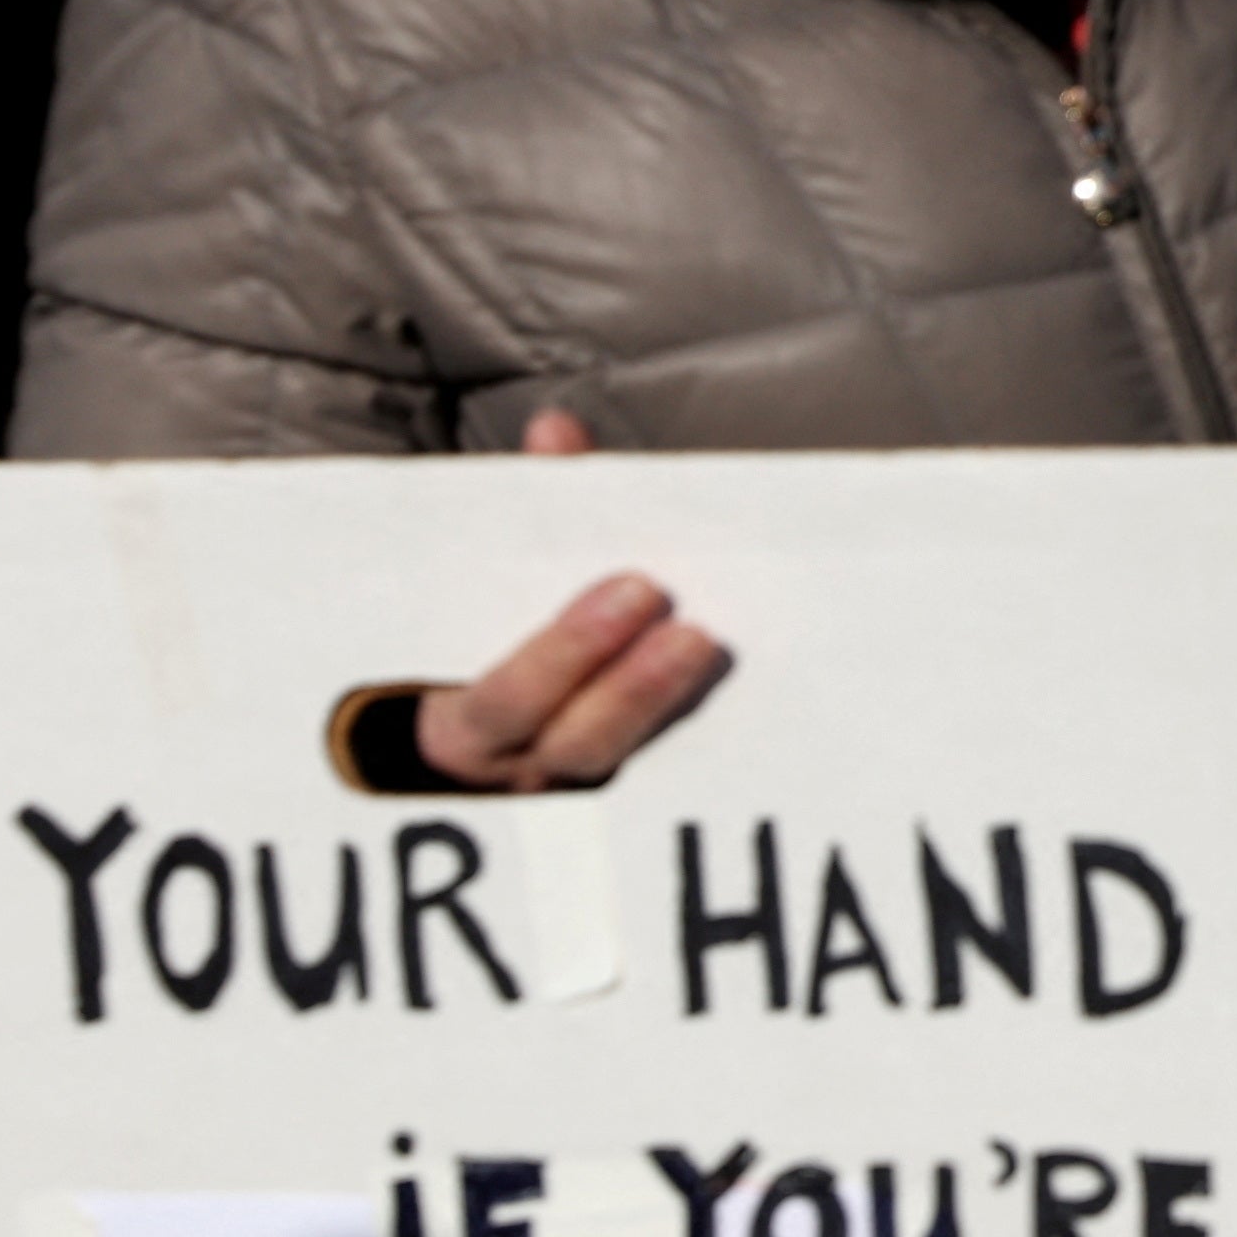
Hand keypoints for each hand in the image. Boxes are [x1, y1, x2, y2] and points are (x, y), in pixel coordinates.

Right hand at [414, 409, 731, 790]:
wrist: (478, 751)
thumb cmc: (486, 643)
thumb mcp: (491, 590)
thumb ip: (529, 513)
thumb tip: (555, 432)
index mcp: (467, 724)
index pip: (503, 704)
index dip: (564, 654)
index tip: (634, 586)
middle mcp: (524, 772)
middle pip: (576, 745)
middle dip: (634, 689)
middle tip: (694, 630)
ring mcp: (581, 799)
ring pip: (631, 770)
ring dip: (678, 714)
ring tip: (720, 651)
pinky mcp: (637, 804)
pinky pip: (677, 781)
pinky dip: (719, 744)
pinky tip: (770, 702)